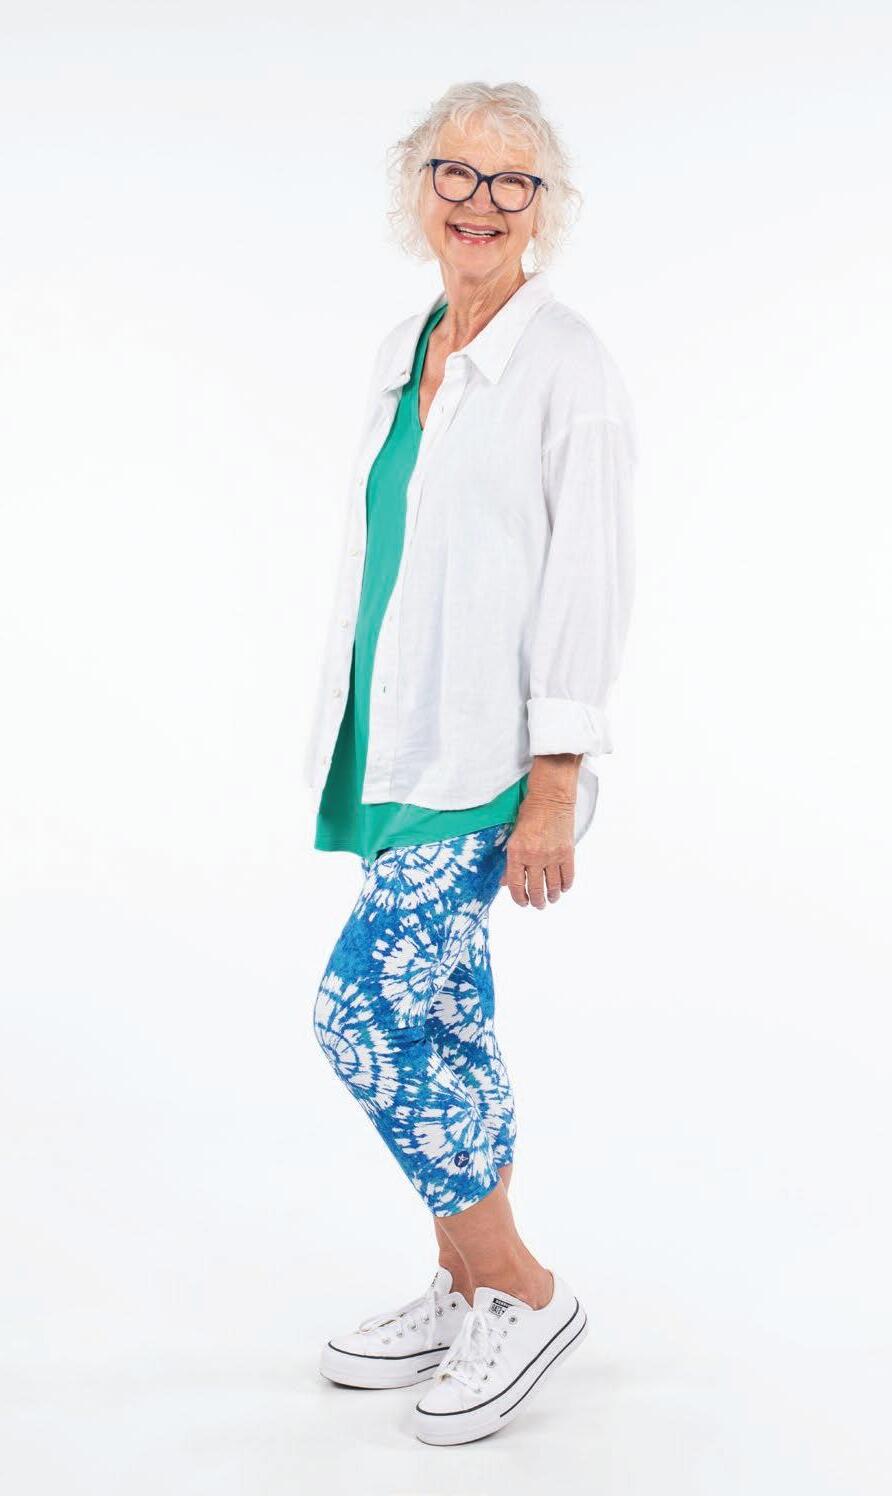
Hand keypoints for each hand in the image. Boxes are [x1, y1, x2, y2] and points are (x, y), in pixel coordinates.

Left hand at [500, 792, 575, 907]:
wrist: (551, 798)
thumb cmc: (529, 813)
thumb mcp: (513, 836)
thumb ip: (510, 860)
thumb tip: (506, 881)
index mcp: (517, 852)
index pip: (516, 885)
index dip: (519, 898)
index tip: (522, 903)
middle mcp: (534, 857)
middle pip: (535, 889)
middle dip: (536, 901)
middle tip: (537, 905)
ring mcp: (552, 856)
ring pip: (552, 886)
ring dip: (551, 896)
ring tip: (550, 899)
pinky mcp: (567, 853)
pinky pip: (567, 876)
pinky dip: (565, 885)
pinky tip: (562, 888)